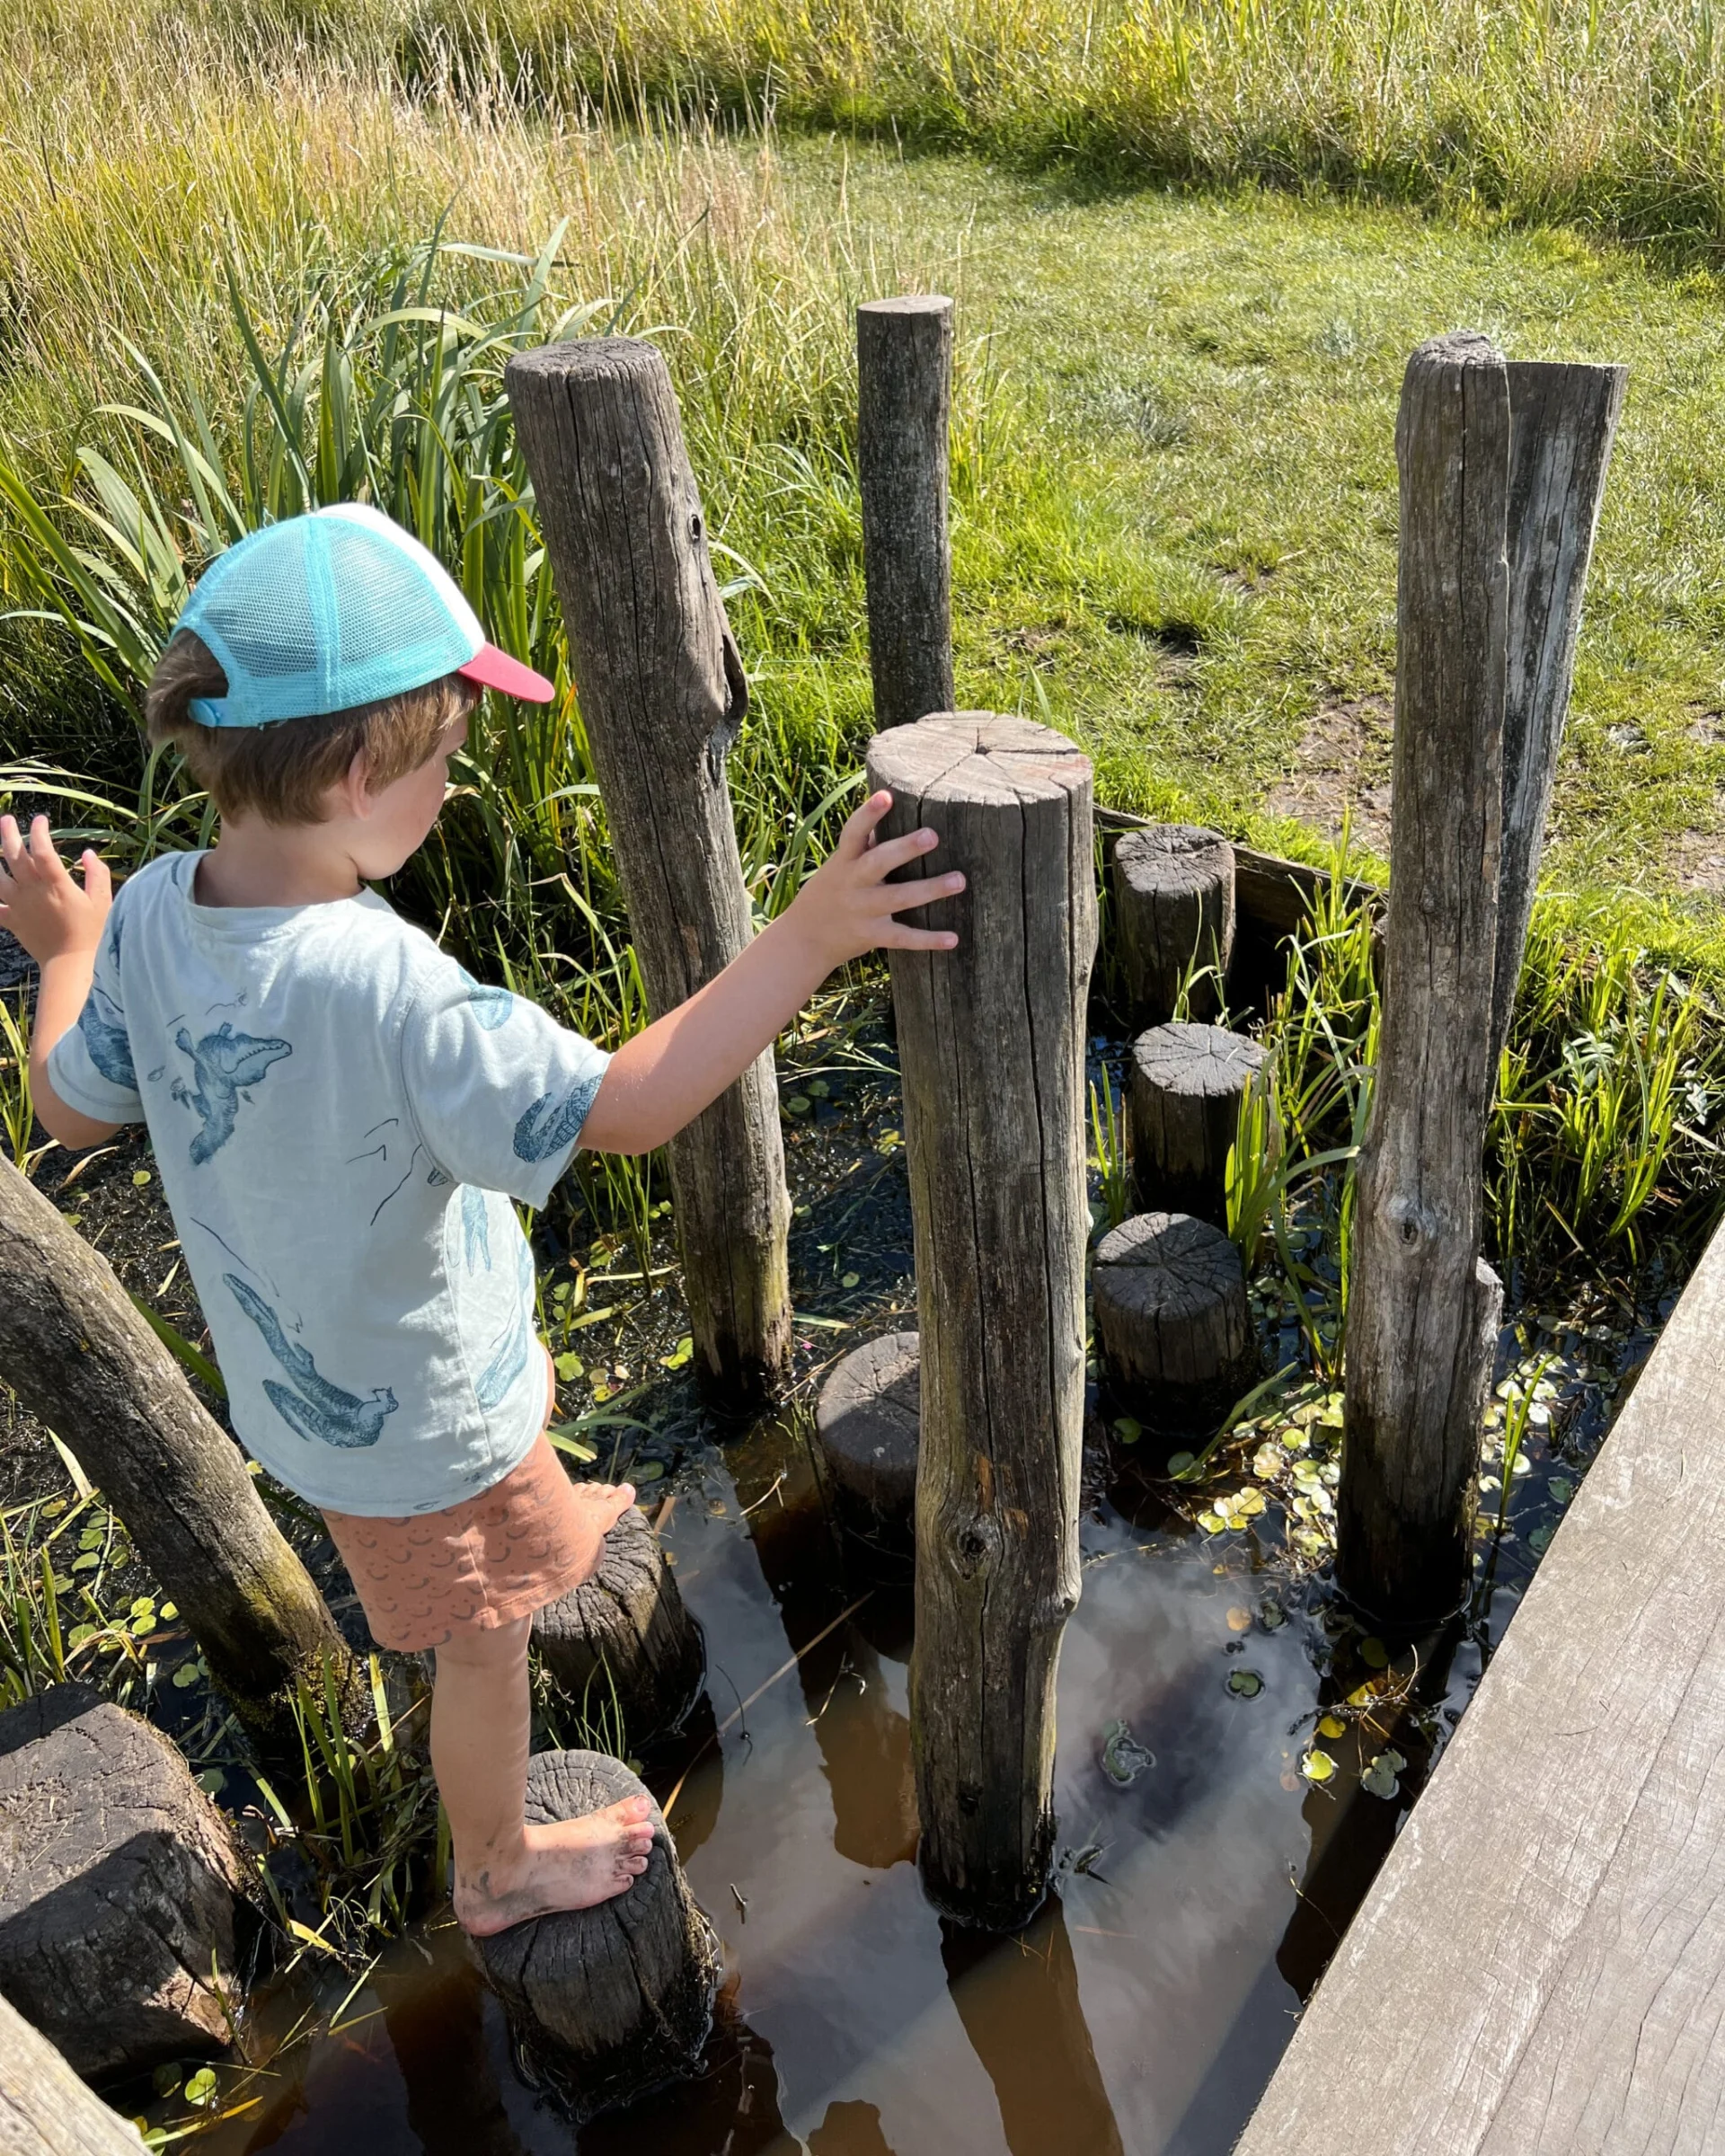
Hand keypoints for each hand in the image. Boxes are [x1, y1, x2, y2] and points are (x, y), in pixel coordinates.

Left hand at [0, 814, 112, 964]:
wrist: (70, 963)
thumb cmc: (91, 932)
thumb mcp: (102, 902)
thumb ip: (97, 875)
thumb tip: (88, 854)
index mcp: (55, 884)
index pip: (42, 850)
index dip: (39, 832)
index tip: (41, 820)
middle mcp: (32, 890)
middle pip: (13, 856)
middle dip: (8, 834)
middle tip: (6, 820)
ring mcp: (19, 905)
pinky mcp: (12, 920)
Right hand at [783, 790, 963, 972]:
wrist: (804, 939)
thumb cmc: (831, 891)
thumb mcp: (839, 865)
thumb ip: (864, 843)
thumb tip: (887, 804)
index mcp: (843, 861)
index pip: (853, 832)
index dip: (868, 814)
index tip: (886, 796)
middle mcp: (852, 884)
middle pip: (878, 863)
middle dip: (904, 849)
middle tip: (932, 835)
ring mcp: (862, 911)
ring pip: (898, 898)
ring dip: (930, 889)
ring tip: (959, 880)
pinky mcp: (872, 936)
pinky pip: (903, 937)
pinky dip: (928, 939)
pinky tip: (953, 938)